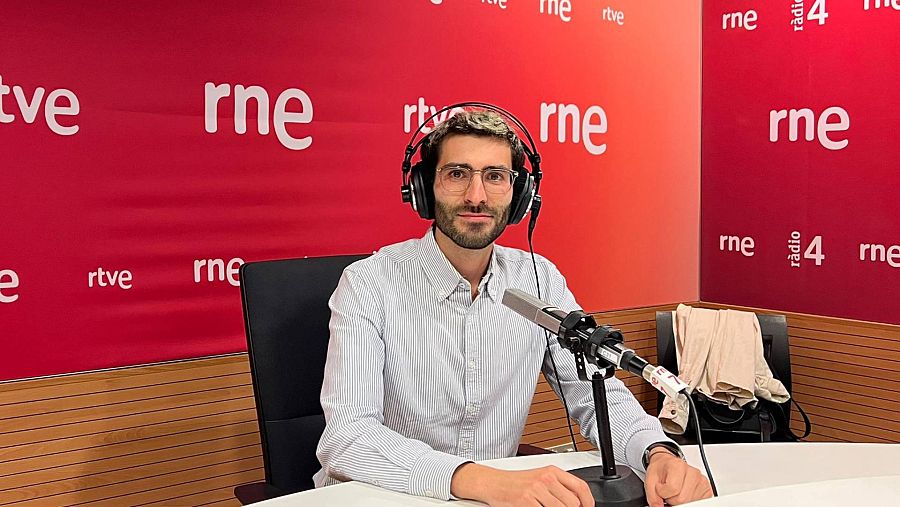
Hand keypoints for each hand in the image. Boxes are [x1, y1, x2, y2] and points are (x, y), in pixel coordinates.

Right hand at [451, 462, 594, 506]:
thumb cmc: (516, 482)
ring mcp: (535, 490)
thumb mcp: (540, 478)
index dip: (588, 502)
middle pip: (572, 503)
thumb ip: (559, 487)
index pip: (580, 487)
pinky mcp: (525, 501)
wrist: (493, 483)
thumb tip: (577, 501)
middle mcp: (545, 479)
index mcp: (552, 471)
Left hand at [644, 451, 712, 505]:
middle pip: (682, 499)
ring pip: (690, 502)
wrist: (667, 464)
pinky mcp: (707, 490)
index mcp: (678, 466)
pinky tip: (684, 494)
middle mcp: (693, 472)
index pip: (673, 489)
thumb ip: (653, 496)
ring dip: (680, 501)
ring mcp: (702, 481)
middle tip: (668, 492)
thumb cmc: (661, 470)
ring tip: (676, 492)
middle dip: (671, 499)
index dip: (663, 493)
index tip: (660, 487)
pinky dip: (689, 501)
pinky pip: (698, 502)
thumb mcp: (650, 480)